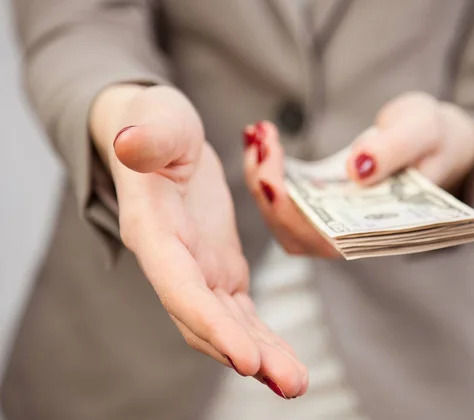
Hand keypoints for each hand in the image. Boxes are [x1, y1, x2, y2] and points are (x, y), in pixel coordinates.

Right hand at [90, 85, 307, 398]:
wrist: (161, 135)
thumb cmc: (157, 125)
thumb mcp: (157, 119)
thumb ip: (148, 137)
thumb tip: (129, 141)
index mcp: (155, 230)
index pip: (179, 287)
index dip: (210, 324)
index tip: (246, 359)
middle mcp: (173, 261)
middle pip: (205, 319)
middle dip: (246, 353)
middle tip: (290, 383)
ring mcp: (198, 269)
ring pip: (227, 323)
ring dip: (261, 355)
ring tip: (296, 382)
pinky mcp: (219, 268)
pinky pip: (241, 311)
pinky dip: (261, 337)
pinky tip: (285, 361)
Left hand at [243, 92, 473, 257]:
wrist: (429, 139)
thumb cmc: (432, 139)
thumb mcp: (423, 131)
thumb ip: (396, 149)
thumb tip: (358, 169)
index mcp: (383, 230)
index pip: (330, 242)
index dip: (295, 218)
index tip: (274, 181)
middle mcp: (353, 235)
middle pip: (296, 233)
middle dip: (267, 189)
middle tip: (260, 140)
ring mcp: (333, 221)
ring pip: (282, 220)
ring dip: (260, 179)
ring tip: (257, 135)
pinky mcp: (319, 203)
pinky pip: (282, 200)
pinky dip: (265, 172)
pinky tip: (260, 138)